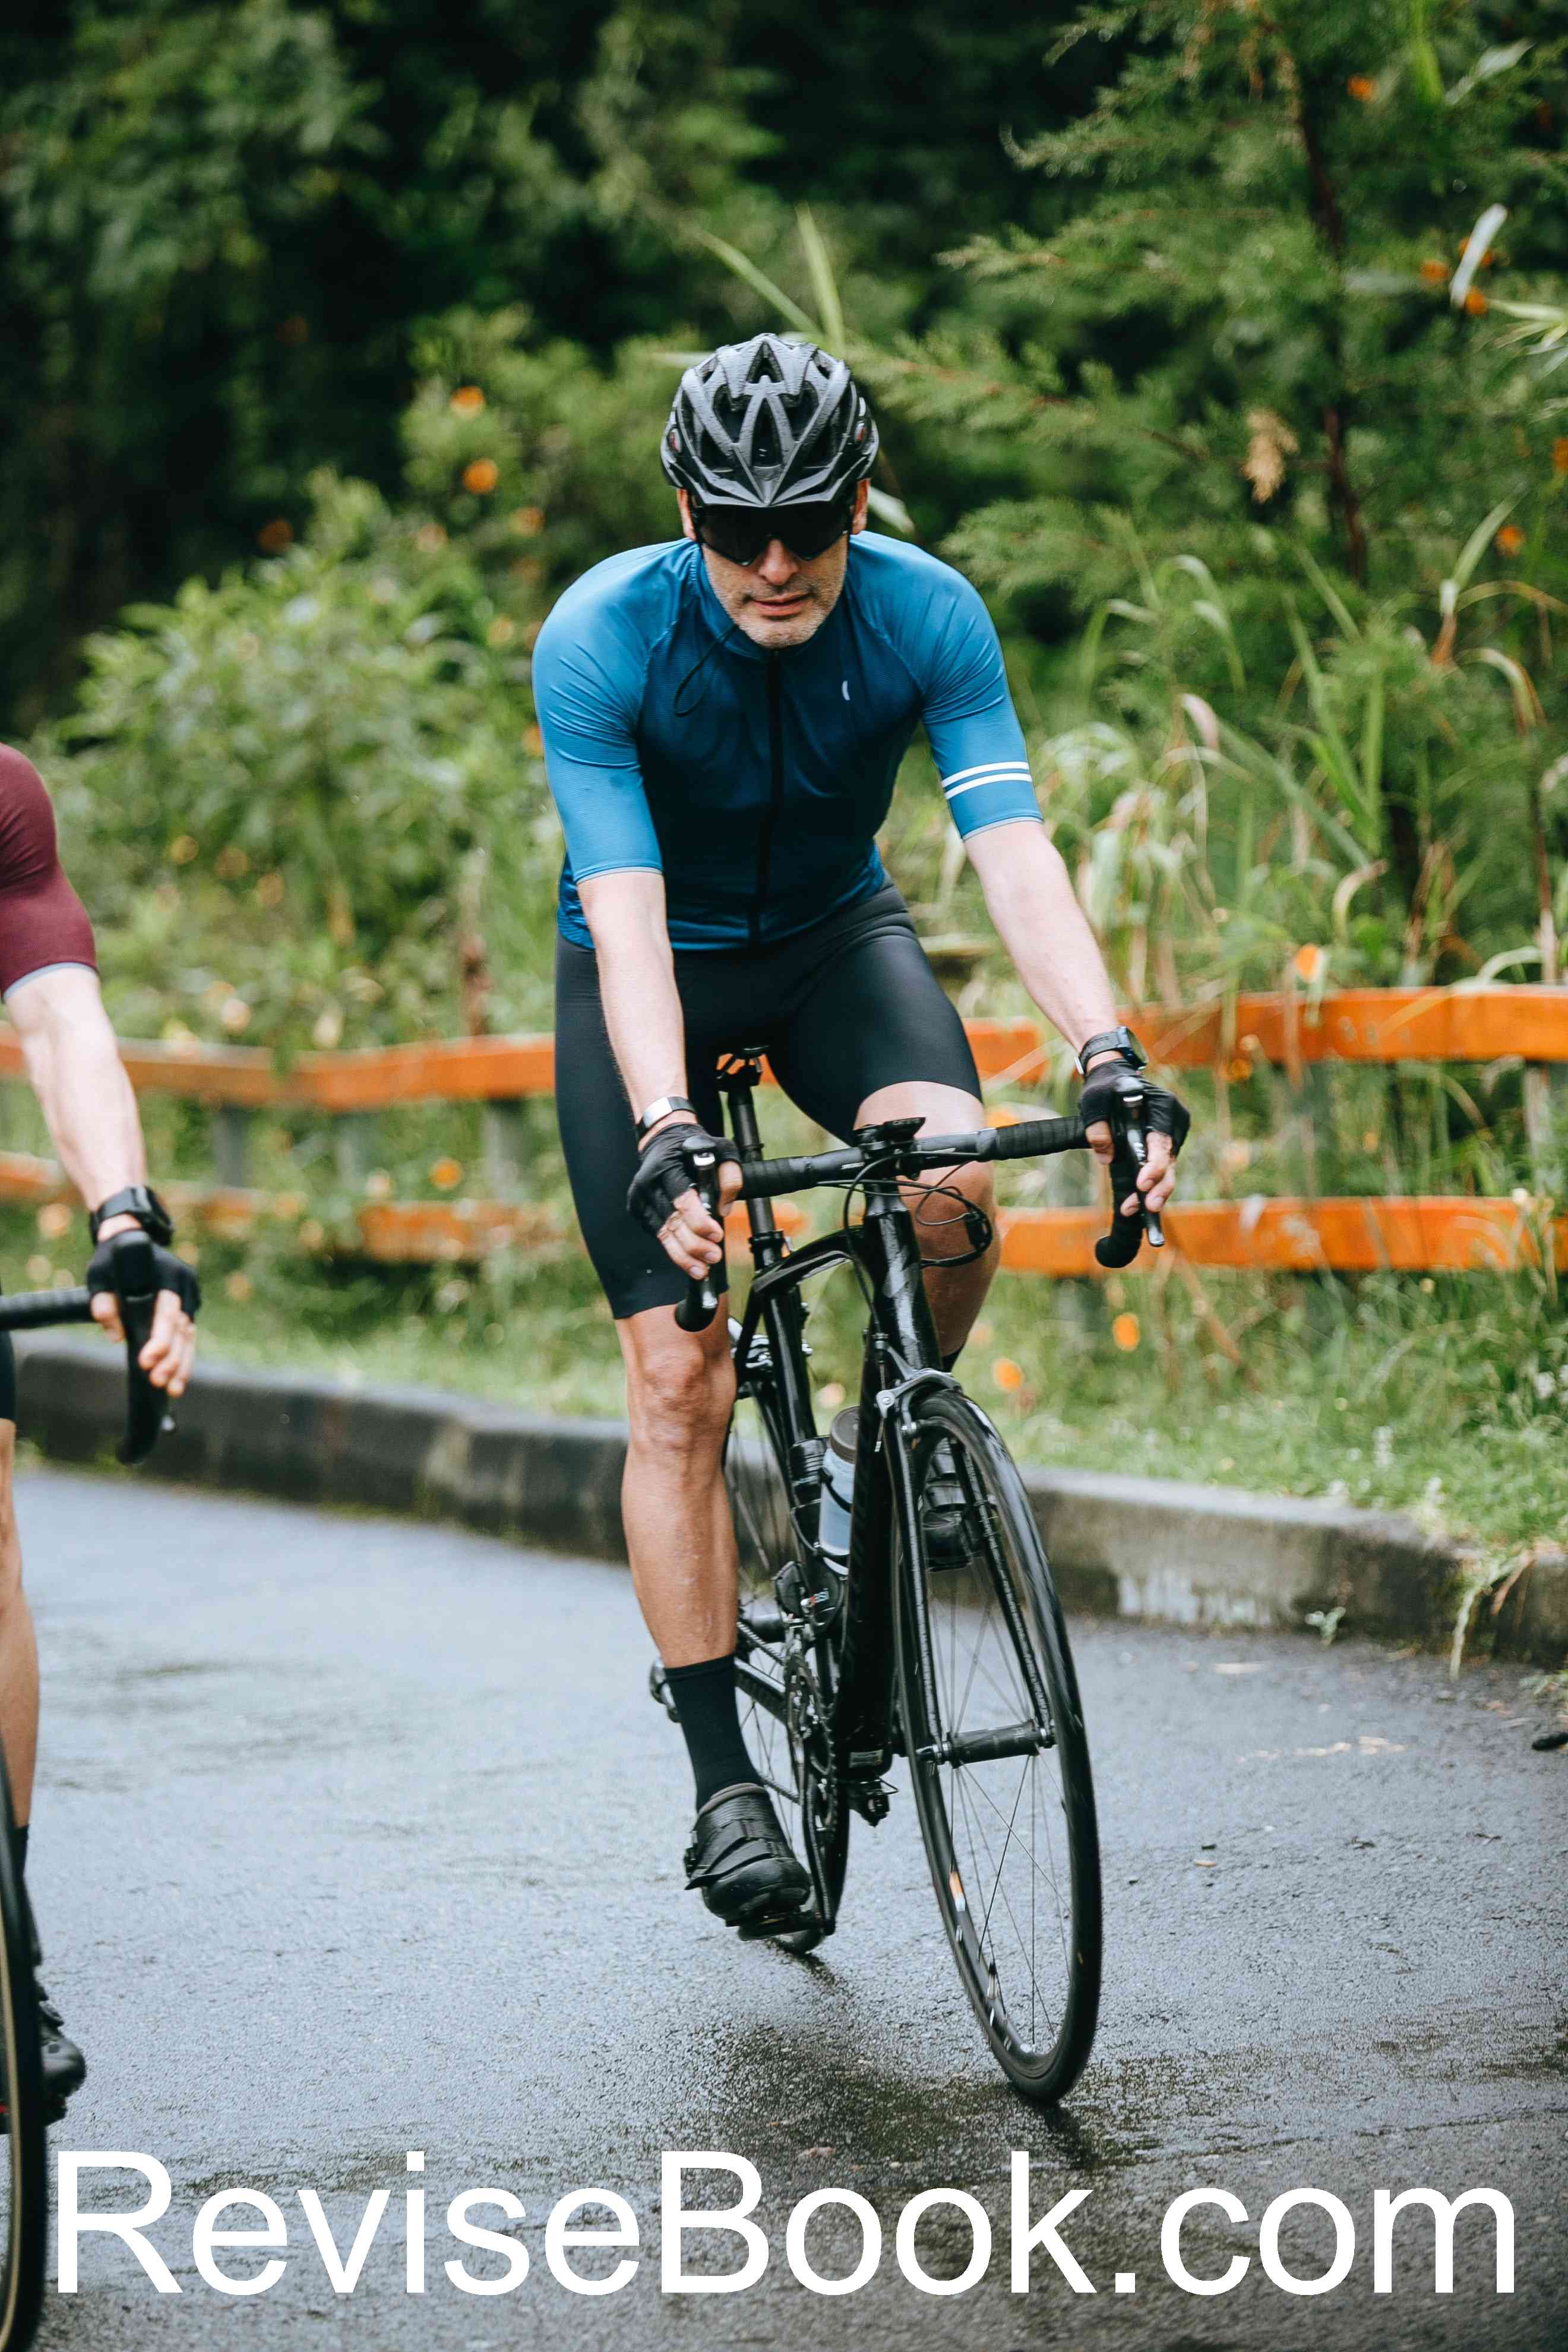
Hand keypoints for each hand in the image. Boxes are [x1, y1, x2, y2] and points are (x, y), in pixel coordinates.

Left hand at [87, 1225, 200, 1397]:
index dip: (159, 1339)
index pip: (167, 1313)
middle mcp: (184, 1286)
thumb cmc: (113, 1258)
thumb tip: (115, 1335)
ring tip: (174, 1390)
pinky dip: (183, 1357)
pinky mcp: (186, 1307)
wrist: (129, 1239)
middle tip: (158, 1382)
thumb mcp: (100, 1275)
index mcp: (168, 1275)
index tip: (147, 1361)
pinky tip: (177, 1378)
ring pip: (189, 1335)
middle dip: (172, 1359)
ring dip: (181, 1364)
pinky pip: (187, 1335)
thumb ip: (104, 1303)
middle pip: (182, 1329)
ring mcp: (189, 1296)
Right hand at [626, 1119, 740, 1278]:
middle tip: (713, 1257)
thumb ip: (730, 1176)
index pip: (682, 1199)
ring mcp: (640, 1198)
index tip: (717, 1235)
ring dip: (683, 1255)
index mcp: (666, 1166)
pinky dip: (674, 1250)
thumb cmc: (691, 1146)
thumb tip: (724, 1209)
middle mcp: (648, 1183)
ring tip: (701, 1269)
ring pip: (662, 1234)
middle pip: (671, 1222)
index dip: (699, 1221)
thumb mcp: (721, 1149)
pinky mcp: (639, 1210)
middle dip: (694, 1245)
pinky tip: (689, 1260)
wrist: (662, 1140)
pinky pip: (657, 1234)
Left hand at [1078, 1059, 1189, 1216]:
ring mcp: (1170, 1136)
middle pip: (1170, 1160)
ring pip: (1167, 1170)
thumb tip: (1105, 1155)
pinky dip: (1148, 1187)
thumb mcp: (1094, 1100)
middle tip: (1147, 1207)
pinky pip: (1159, 1171)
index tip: (1142, 1183)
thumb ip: (1097, 1125)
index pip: (1162, 1140)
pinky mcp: (1162, 1148)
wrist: (1113, 1079)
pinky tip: (1134, 1205)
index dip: (1154, 1164)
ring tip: (1134, 1210)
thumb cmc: (1106, 1087)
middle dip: (1159, 1186)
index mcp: (1164, 1106)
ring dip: (1152, 1192)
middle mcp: (1174, 1123)